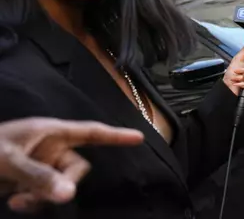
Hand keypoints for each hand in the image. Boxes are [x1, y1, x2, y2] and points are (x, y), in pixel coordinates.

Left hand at [0, 118, 142, 212]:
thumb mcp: (8, 161)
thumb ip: (38, 177)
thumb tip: (70, 195)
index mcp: (50, 131)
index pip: (90, 132)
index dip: (115, 135)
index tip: (139, 138)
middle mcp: (50, 147)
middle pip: (78, 166)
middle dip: (64, 183)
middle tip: (41, 197)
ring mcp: (40, 165)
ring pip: (62, 184)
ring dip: (45, 197)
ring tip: (19, 203)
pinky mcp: (30, 181)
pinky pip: (46, 193)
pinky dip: (35, 201)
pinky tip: (15, 203)